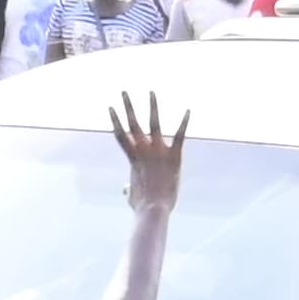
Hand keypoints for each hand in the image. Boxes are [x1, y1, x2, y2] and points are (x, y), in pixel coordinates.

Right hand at [108, 91, 187, 211]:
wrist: (154, 208)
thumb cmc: (142, 204)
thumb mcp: (132, 194)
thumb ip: (129, 187)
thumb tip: (126, 189)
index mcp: (132, 158)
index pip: (120, 134)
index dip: (115, 120)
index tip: (110, 107)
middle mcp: (143, 150)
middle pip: (132, 123)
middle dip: (127, 106)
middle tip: (124, 91)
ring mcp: (158, 151)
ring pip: (154, 123)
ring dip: (152, 106)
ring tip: (151, 91)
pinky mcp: (174, 155)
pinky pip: (179, 135)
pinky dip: (184, 122)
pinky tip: (188, 110)